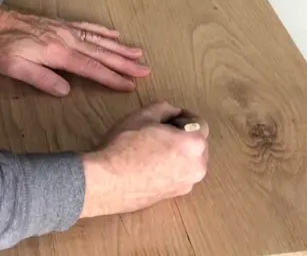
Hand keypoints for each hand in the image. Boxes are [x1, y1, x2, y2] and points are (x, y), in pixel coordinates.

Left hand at [0, 5, 150, 95]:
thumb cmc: (1, 48)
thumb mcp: (16, 68)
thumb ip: (42, 79)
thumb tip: (67, 91)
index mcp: (59, 53)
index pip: (92, 68)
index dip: (112, 78)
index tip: (130, 85)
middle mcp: (68, 40)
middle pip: (102, 54)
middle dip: (125, 64)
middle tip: (146, 70)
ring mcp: (67, 30)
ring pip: (100, 40)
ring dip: (120, 48)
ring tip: (139, 54)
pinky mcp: (62, 24)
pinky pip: (88, 27)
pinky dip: (104, 32)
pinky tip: (115, 35)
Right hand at [79, 102, 208, 217]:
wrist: (106, 182)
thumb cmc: (125, 145)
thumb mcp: (144, 115)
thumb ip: (165, 109)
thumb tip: (174, 113)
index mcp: (194, 145)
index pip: (200, 124)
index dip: (185, 116)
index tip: (171, 116)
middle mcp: (197, 168)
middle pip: (198, 145)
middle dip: (184, 135)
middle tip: (161, 131)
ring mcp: (186, 185)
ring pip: (189, 162)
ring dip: (179, 153)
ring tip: (155, 148)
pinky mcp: (173, 197)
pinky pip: (178, 176)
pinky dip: (171, 168)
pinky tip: (150, 165)